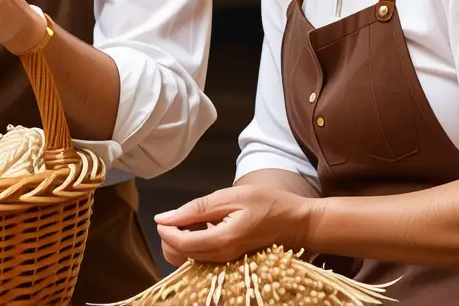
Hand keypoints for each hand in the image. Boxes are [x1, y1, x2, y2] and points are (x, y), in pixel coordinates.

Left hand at [154, 185, 316, 264]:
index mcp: (222, 240)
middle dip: (171, 236)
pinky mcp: (228, 261)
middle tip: (181, 216)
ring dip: (181, 240)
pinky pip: (201, 258)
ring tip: (194, 220)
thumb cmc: (267, 203)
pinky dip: (194, 244)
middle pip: (180, 256)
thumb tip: (164, 218)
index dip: (165, 231)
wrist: (295, 221)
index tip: (164, 217)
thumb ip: (195, 209)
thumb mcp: (229, 197)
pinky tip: (204, 227)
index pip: (180, 244)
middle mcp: (222, 256)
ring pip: (188, 259)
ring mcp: (226, 261)